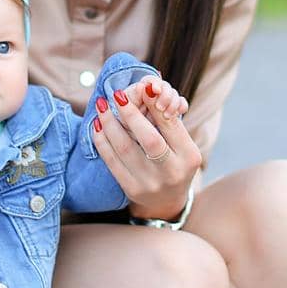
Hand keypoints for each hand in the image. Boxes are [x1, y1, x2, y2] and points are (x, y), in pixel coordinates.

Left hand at [91, 76, 200, 218]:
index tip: (143, 87)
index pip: (171, 126)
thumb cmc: (174, 162)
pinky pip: (112, 162)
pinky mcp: (131, 189)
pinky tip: (97, 125)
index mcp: (189, 156)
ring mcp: (150, 183)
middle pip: (150, 139)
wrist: (167, 200)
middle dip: (131, 114)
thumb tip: (148, 87)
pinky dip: (102, 141)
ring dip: (110, 124)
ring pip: (125, 149)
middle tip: (117, 94)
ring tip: (102, 106)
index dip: (155, 105)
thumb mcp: (181, 143)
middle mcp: (171, 172)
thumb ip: (168, 119)